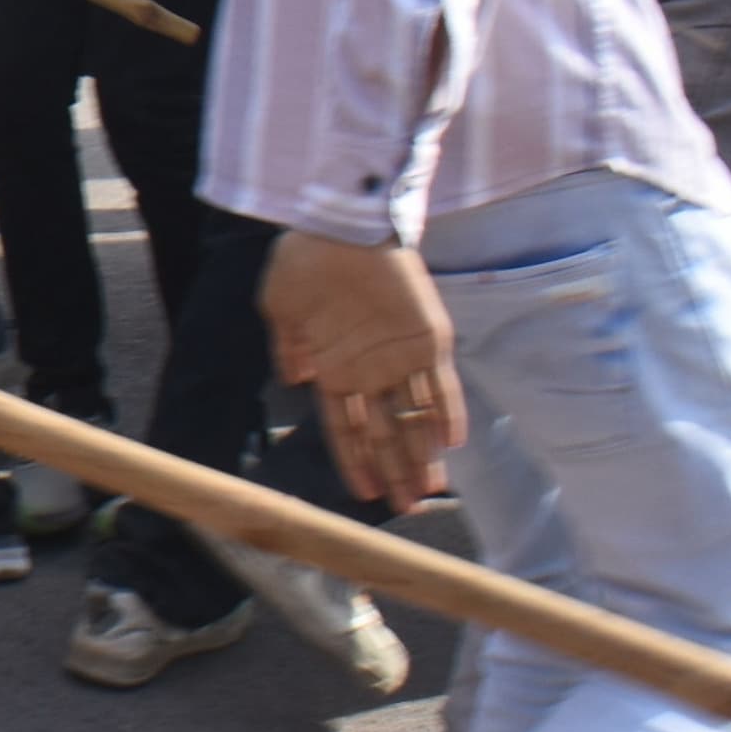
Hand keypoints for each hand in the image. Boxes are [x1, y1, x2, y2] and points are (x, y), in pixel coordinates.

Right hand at [263, 230, 466, 509]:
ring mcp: (401, 357)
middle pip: (386, 433)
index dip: (356, 461)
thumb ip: (289, 345)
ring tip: (430, 489)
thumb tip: (296, 380)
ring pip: (416, 417)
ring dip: (423, 454)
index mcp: (334, 368)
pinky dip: (448, 413)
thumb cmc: (305, 262)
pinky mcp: (430, 339)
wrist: (341, 224)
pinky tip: (449, 443)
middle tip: (407, 507)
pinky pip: (444, 385)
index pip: (347, 428)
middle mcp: (370, 370)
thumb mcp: (280, 305)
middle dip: (395, 471)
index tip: (365, 495)